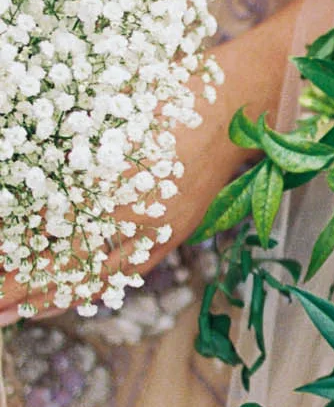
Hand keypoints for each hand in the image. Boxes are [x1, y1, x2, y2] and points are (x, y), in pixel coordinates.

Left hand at [0, 0, 333, 324]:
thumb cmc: (173, 92)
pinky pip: (129, 271)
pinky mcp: (173, 232)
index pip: (49, 224)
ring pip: (96, 275)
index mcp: (113, 179)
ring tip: (16, 314)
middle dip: (22, 286)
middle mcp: (134, 213)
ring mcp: (156, 228)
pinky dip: (95, 288)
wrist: (238, 106)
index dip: (16, 246)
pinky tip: (69, 299)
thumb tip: (27, 177)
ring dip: (52, 297)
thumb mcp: (111, 108)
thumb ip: (69, 144)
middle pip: (66, 260)